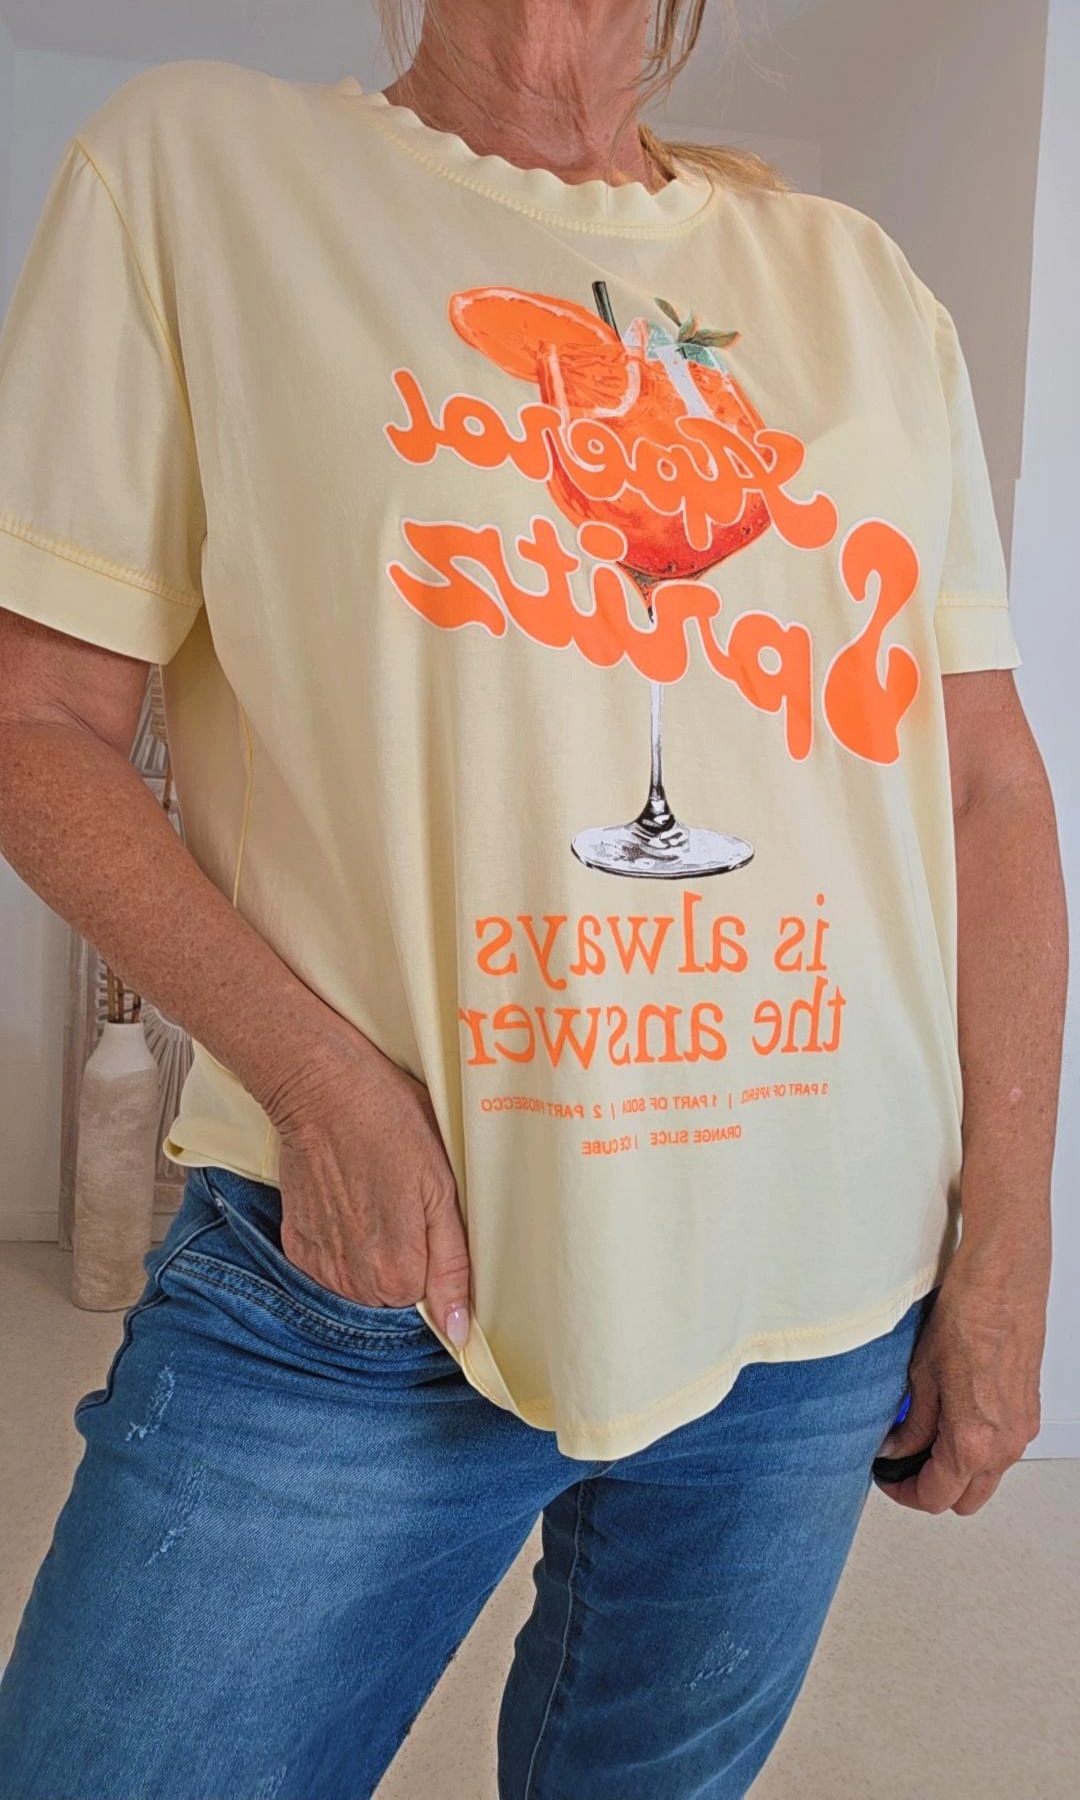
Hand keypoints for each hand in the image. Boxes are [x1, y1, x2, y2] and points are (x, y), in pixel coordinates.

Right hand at [263, 1024, 471, 1345]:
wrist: (320, 1088)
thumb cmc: (391, 1125)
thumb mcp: (442, 1189)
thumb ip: (452, 1266)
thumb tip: (459, 1332)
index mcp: (397, 1275)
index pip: (431, 1302)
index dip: (439, 1263)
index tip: (433, 1223)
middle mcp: (353, 1284)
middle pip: (395, 1297)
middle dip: (408, 1261)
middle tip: (406, 1205)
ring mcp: (318, 1267)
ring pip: (362, 1285)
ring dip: (374, 1255)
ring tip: (377, 1200)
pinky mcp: (295, 1245)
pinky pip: (330, 1268)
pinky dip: (343, 1244)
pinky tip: (350, 1203)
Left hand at [873, 1253, 1045, 1514]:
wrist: (1002, 1281)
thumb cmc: (966, 1316)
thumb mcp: (921, 1375)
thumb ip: (911, 1424)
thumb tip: (896, 1449)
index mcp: (973, 1441)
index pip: (936, 1496)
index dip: (903, 1493)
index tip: (887, 1478)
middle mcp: (1005, 1444)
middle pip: (965, 1499)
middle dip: (932, 1489)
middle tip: (902, 1465)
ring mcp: (1021, 1430)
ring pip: (986, 1476)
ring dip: (956, 1468)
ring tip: (924, 1437)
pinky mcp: (1028, 1412)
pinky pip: (1001, 1450)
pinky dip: (976, 1447)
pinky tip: (952, 1417)